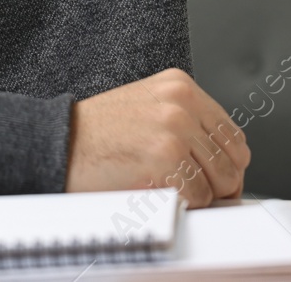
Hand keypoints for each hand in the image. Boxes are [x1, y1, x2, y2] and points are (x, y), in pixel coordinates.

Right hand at [64, 68, 249, 208]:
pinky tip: (157, 194)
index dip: (227, 164)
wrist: (57, 143)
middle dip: (219, 184)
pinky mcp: (165, 158)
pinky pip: (197, 197)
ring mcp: (175, 129)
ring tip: (169, 191)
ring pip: (220, 181)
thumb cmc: (93, 133)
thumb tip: (218, 159)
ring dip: (199, 195)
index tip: (214, 179)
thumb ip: (185, 123)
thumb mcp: (146, 108)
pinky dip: (182, 206)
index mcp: (179, 86)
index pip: (231, 133)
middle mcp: (181, 103)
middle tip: (195, 193)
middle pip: (233, 159)